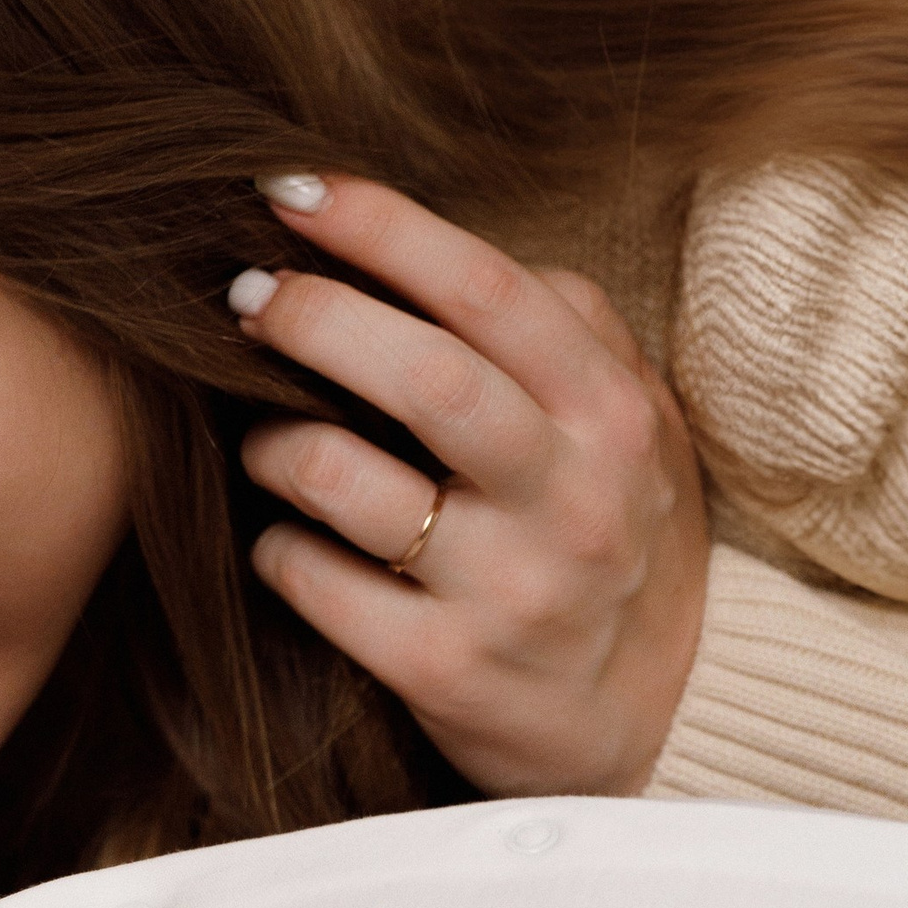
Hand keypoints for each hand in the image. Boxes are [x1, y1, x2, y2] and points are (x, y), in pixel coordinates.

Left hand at [232, 175, 708, 796]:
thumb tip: (429, 245)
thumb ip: (562, 328)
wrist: (662, 716)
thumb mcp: (634, 425)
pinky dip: (277, 546)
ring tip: (265, 438)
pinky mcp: (446, 672)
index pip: (489, 291)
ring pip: (346, 481)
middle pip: (424, 377)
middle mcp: (573, 502)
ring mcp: (511, 593)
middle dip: (312, 316)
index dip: (379, 226)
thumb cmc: (617, 536)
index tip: (290, 191)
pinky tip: (287, 536)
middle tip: (245, 298)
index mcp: (613, 416)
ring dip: (275, 441)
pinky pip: (316, 583)